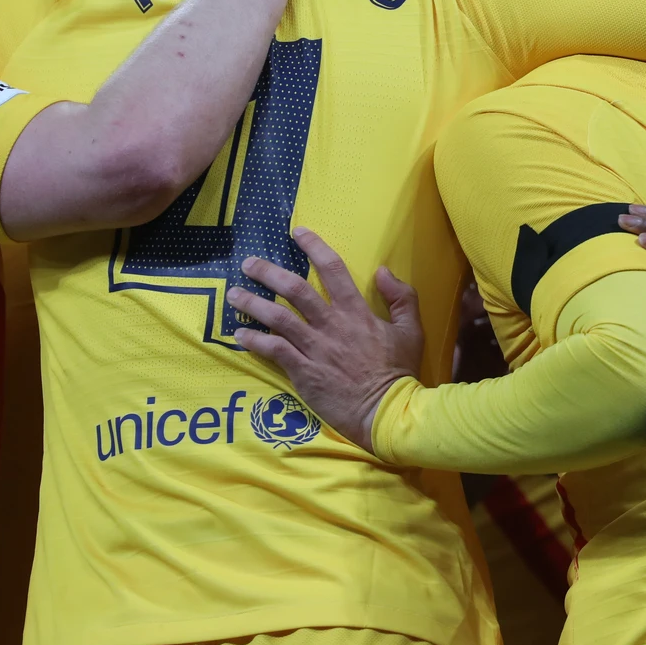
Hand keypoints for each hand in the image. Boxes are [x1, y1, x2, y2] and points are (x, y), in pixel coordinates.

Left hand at [225, 227, 422, 451]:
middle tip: (248, 263)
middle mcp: (332, 325)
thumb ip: (402, 296)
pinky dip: (254, 341)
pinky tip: (239, 334)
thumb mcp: (411, 330)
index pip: (333, 269)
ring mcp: (315, 348)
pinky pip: (273, 351)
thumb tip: (382, 270)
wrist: (387, 412)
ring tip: (233, 294)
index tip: (297, 232)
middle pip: (295, 289)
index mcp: (357, 312)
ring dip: (253, 303)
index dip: (314, 247)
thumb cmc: (400, 372)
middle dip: (268, 272)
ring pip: (277, 318)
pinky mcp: (303, 372)